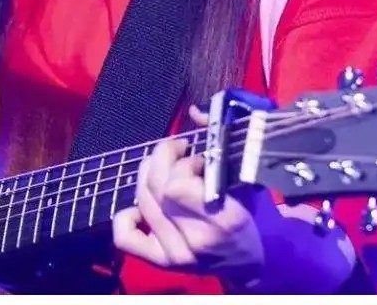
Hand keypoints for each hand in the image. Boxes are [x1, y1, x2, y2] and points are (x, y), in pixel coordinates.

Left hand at [111, 105, 283, 286]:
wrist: (250, 264)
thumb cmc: (250, 215)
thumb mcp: (246, 180)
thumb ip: (220, 145)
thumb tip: (194, 111)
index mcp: (223, 220)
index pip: (177, 186)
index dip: (181, 163)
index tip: (197, 157)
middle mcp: (195, 240)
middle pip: (157, 188)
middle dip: (164, 158)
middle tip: (178, 151)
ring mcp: (175, 254)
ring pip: (142, 201)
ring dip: (149, 175)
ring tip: (165, 168)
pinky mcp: (160, 262)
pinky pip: (125, 236)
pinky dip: (126, 215)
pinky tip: (143, 203)